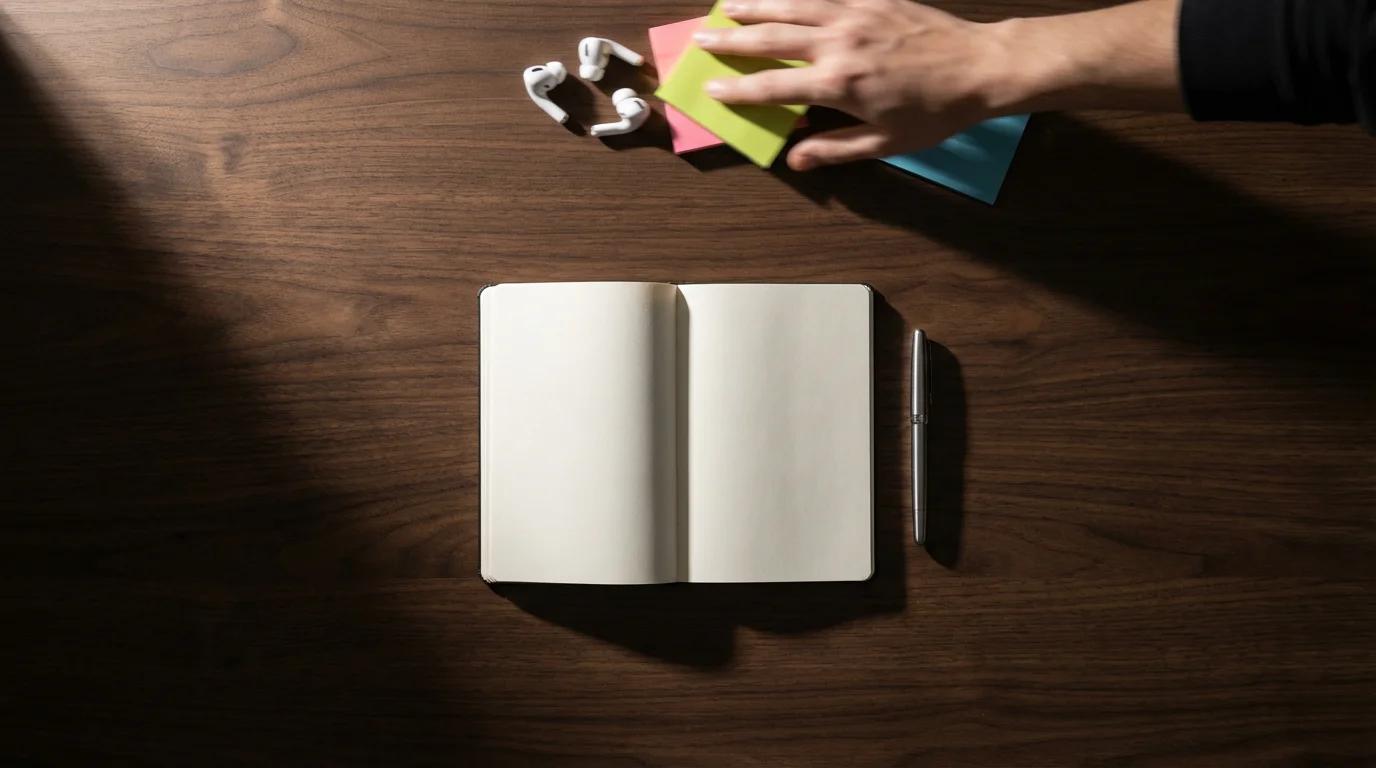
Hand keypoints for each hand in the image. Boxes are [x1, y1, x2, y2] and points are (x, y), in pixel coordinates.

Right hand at [695, 0, 1014, 169]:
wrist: (980, 67)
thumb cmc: (936, 112)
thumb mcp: (885, 144)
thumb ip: (835, 149)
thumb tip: (796, 159)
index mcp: (839, 84)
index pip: (773, 87)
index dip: (738, 89)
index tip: (711, 88)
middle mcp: (840, 44)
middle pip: (772, 39)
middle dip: (732, 40)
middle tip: (702, 40)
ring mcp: (855, 15)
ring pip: (792, 7)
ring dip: (755, 6)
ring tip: (727, 7)